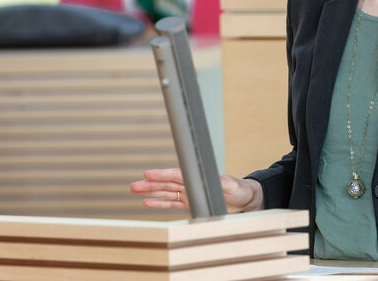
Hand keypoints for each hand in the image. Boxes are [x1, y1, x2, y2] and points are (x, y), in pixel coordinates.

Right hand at [130, 169, 264, 212]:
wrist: (244, 198)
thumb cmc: (238, 188)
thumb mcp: (231, 184)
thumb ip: (221, 182)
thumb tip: (214, 179)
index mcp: (198, 177)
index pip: (176, 175)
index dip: (162, 174)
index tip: (147, 173)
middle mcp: (191, 184)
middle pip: (166, 183)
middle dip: (150, 184)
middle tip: (134, 184)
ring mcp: (189, 194)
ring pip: (166, 193)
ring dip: (151, 193)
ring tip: (135, 190)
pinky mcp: (190, 203)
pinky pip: (172, 203)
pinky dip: (160, 203)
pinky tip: (148, 202)